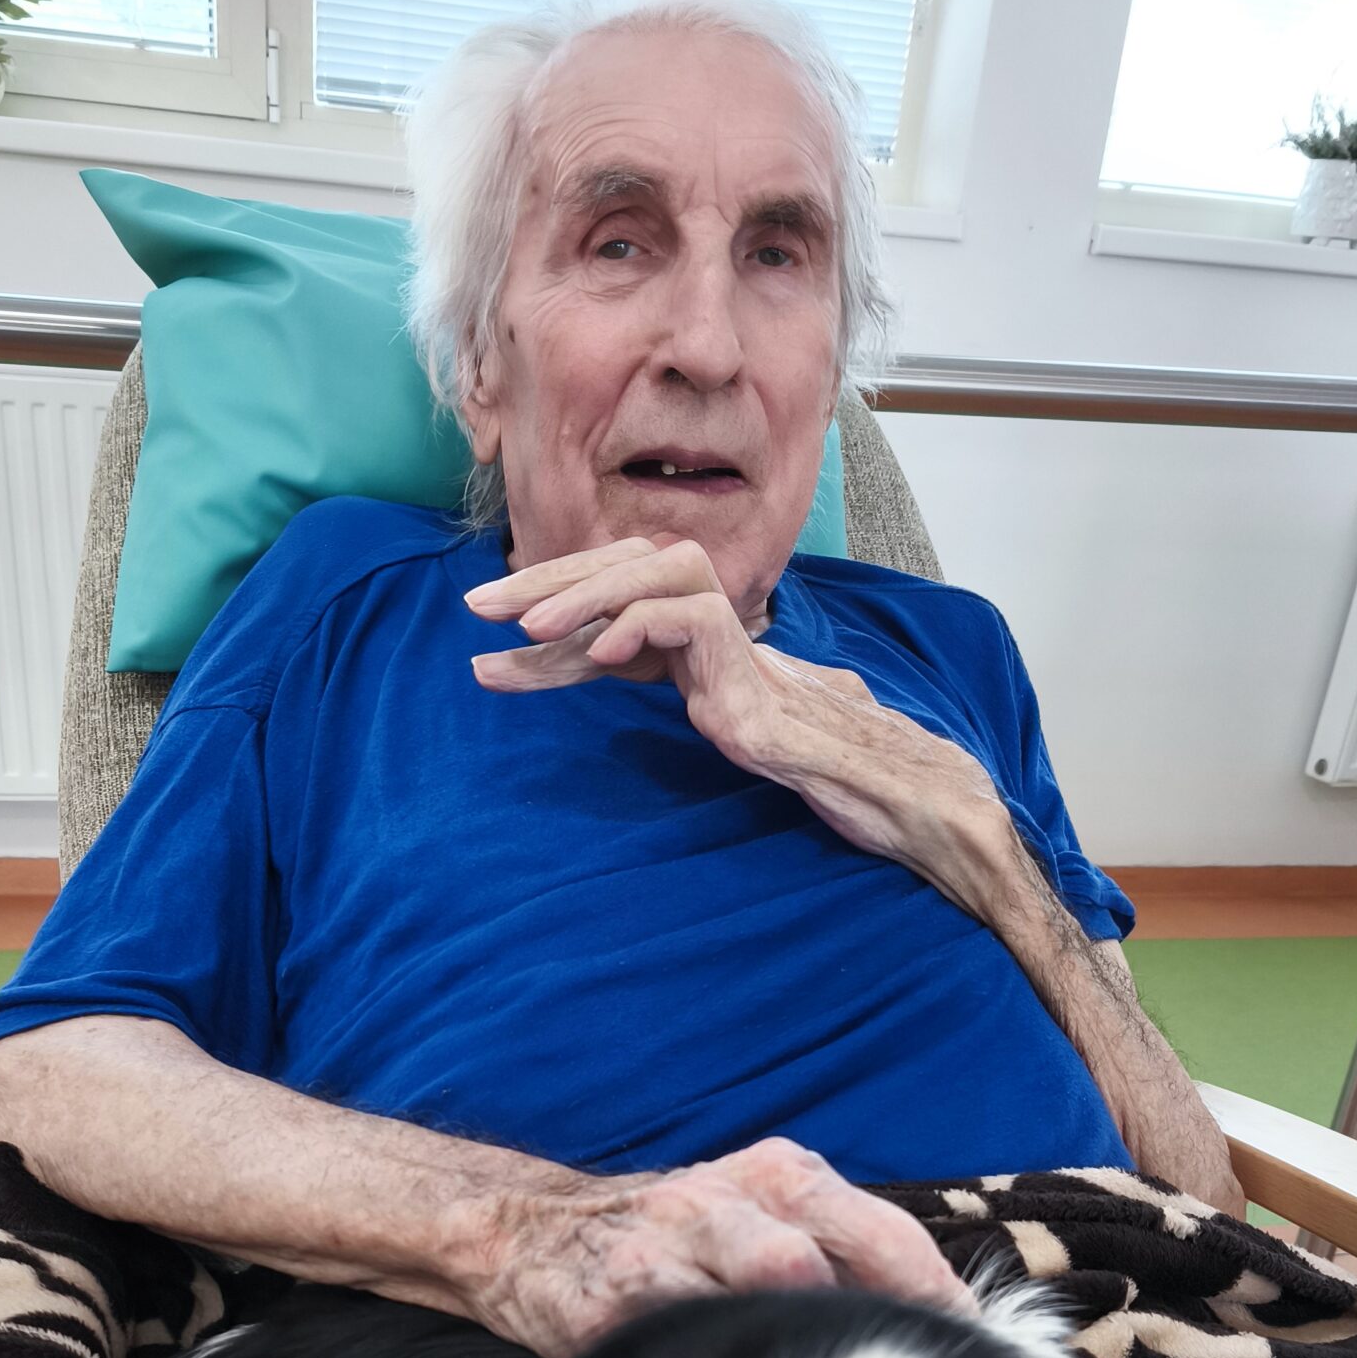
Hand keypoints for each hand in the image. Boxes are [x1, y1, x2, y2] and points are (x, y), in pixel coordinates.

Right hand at [458, 1134, 974, 1357]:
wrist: (529, 1231)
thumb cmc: (677, 1238)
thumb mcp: (765, 1217)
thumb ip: (849, 1256)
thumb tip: (956, 1329)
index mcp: (783, 1177)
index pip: (887, 1238)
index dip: (936, 1307)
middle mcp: (724, 1203)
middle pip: (814, 1268)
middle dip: (862, 1335)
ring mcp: (660, 1252)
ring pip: (749, 1296)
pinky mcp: (605, 1309)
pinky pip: (675, 1353)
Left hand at [467, 537, 1015, 910]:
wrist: (882, 791)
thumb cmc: (801, 761)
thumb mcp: (710, 726)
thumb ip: (665, 694)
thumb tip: (594, 672)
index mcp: (694, 642)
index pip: (609, 605)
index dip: (543, 617)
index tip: (481, 645)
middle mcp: (714, 628)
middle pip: (624, 566)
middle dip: (545, 583)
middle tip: (475, 607)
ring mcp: (737, 647)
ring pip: (657, 570)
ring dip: (586, 592)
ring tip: (525, 625)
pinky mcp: (753, 676)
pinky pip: (694, 620)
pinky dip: (643, 623)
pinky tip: (602, 652)